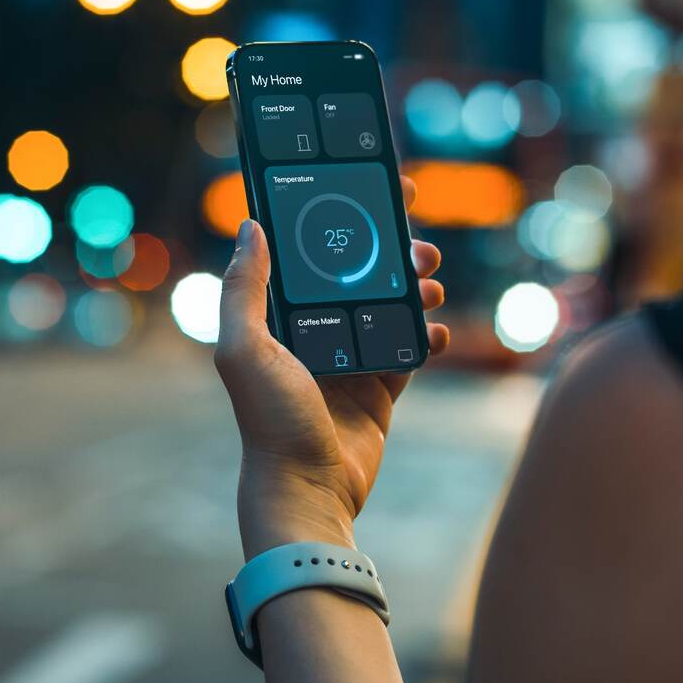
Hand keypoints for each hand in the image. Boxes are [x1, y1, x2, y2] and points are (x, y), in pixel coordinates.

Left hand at [215, 176, 448, 557]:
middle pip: (357, 279)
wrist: (307, 488)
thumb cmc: (270, 420)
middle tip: (418, 241)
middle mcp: (313, 336)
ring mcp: (348, 363)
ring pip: (388, 310)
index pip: (309, 258)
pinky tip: (437, 331)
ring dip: (414, 291)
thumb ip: (245, 288)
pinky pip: (408, 353)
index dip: (337, 224)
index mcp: (279, 320)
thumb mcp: (245, 348)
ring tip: (431, 283)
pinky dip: (426, 338)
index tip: (367, 194)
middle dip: (389, 254)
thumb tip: (250, 226)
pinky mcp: (378, 391)